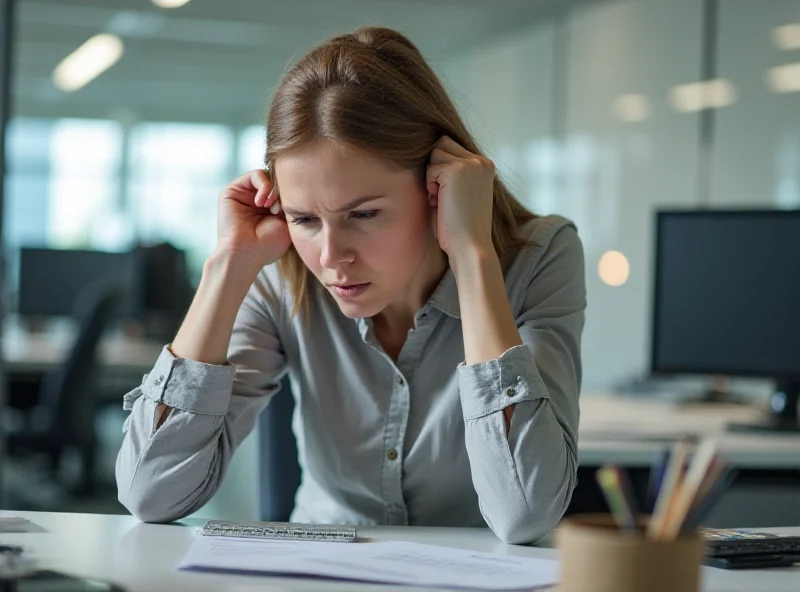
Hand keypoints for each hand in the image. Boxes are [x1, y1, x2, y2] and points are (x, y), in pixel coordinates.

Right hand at [215, 169, 291, 268]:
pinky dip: (264, 185)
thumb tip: (293, 185)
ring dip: (273, 189)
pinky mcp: (232, 190)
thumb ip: (289, 203)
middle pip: (277, 180)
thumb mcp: (287, 222)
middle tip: (280, 210)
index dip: (292, 195)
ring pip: (268, 175)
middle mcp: (256, 200)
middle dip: (283, 192)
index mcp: (269, 208)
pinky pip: (256, 174)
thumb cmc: (268, 245)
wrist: (246, 253)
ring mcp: (244, 194)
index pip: (285, 189)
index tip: (293, 211)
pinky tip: (262, 203)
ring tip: (271, 207)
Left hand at [426, 136, 494, 259]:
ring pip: (434, 155)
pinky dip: (430, 187)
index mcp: (485, 165)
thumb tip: (430, 153)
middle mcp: (481, 161)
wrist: (470, 246)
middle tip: (443, 196)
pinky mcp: (457, 170)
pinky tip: (440, 203)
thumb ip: (453, 172)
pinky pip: (430, 169)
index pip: (451, 147)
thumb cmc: (461, 226)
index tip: (449, 194)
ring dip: (432, 178)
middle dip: (436, 169)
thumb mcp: (462, 192)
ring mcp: (470, 164)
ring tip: (443, 200)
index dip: (442, 169)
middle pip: (441, 145)